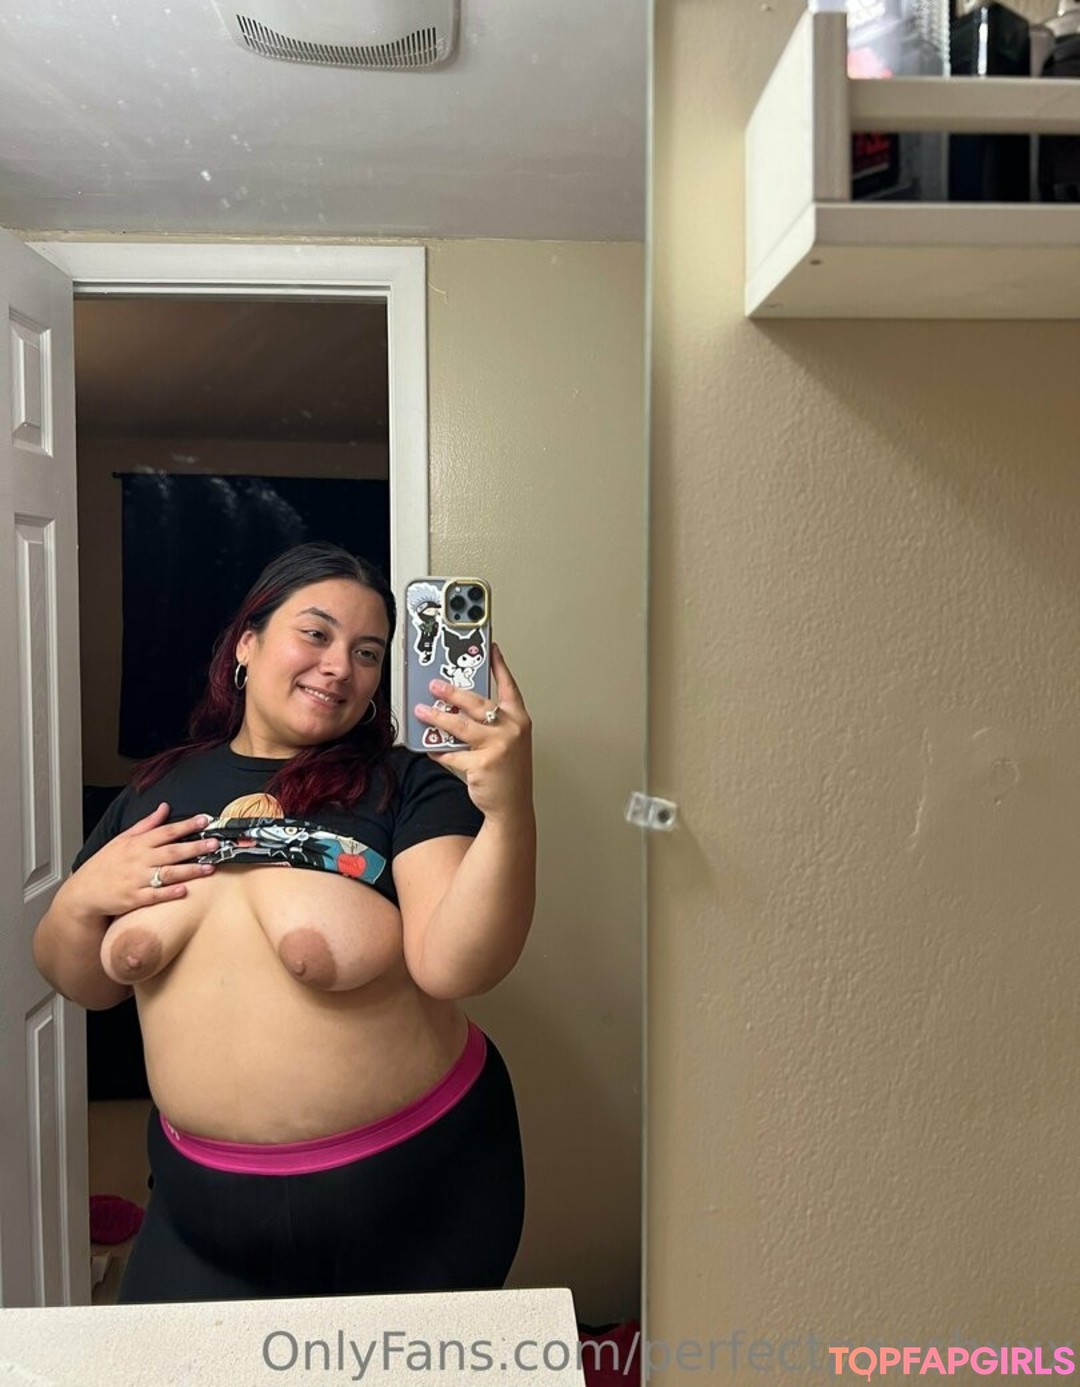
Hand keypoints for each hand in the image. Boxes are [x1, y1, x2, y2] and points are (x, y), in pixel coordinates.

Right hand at [63, 802, 219, 920]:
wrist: (83, 892)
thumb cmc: (104, 865)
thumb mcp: (122, 839)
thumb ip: (146, 825)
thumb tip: (164, 808)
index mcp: (136, 844)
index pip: (165, 831)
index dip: (186, 825)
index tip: (204, 820)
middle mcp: (138, 860)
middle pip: (171, 851)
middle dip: (194, 847)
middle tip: (215, 843)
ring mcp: (136, 880)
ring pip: (167, 873)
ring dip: (189, 870)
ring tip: (210, 867)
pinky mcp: (134, 899)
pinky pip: (154, 895)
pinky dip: (169, 892)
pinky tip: (185, 890)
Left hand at [414, 644, 532, 821]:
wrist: (512, 807)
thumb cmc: (509, 773)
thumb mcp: (508, 742)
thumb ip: (489, 724)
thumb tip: (457, 708)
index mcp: (519, 720)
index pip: (508, 686)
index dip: (499, 665)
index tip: (489, 648)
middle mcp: (511, 730)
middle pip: (476, 702)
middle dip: (451, 691)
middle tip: (434, 685)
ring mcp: (498, 746)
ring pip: (459, 726)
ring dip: (436, 718)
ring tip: (422, 711)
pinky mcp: (482, 764)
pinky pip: (452, 753)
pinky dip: (438, 750)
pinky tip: (430, 747)